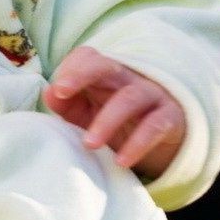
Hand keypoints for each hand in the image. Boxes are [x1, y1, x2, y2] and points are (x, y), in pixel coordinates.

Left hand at [42, 46, 186, 178]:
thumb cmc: (120, 124)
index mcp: (105, 75)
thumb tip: (49, 93)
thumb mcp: (89, 114)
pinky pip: (155, 126)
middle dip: (82, 74)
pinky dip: (138, 144)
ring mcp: (152, 95)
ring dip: (107, 120)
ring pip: (129, 98)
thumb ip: (67, 105)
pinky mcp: (171, 118)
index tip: (56, 90)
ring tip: (89, 144)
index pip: (88, 57)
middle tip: (61, 94)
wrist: (166, 141)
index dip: (71, 68)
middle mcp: (129, 79)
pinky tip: (122, 161)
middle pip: (107, 65)